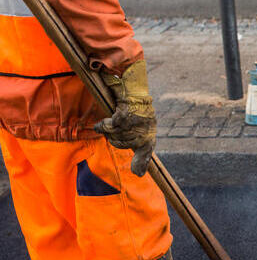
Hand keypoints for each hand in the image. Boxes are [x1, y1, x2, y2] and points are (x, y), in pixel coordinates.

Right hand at [95, 60, 155, 176]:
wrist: (133, 85)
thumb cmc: (134, 106)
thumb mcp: (139, 125)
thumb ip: (137, 146)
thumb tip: (139, 174)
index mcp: (150, 133)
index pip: (146, 152)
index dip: (141, 163)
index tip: (138, 173)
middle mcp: (146, 130)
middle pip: (122, 144)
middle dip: (115, 137)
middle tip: (115, 127)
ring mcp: (136, 124)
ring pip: (115, 136)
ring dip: (108, 130)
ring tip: (111, 122)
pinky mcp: (125, 117)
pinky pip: (110, 127)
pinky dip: (104, 125)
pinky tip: (104, 121)